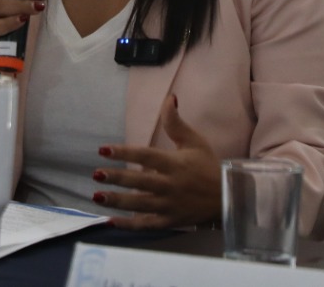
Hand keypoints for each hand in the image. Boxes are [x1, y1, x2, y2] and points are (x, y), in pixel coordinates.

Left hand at [92, 95, 219, 228]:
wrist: (228, 197)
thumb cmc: (208, 166)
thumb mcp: (194, 141)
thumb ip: (176, 122)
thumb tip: (169, 98)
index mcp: (175, 164)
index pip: (145, 156)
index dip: (124, 153)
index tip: (104, 150)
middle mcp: (170, 186)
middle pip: (139, 182)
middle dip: (117, 178)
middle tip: (96, 174)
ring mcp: (170, 206)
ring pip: (139, 205)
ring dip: (117, 201)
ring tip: (97, 196)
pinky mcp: (170, 221)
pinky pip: (146, 225)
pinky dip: (128, 225)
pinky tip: (110, 221)